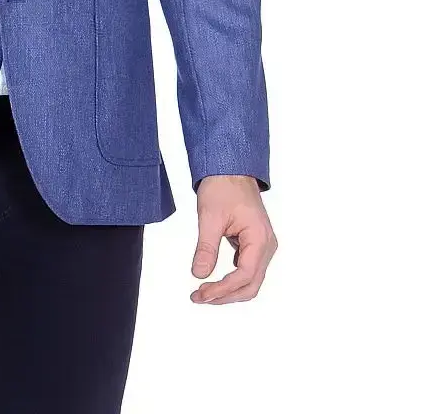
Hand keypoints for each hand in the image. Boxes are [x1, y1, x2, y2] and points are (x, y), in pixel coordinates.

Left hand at [189, 175, 277, 304]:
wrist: (230, 168)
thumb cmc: (223, 186)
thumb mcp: (209, 217)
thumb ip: (206, 248)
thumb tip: (198, 274)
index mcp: (260, 239)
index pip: (244, 276)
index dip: (222, 289)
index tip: (201, 294)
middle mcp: (266, 246)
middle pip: (250, 285)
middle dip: (225, 295)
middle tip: (199, 298)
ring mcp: (262, 246)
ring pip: (249, 280)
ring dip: (228, 290)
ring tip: (203, 293)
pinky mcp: (254, 244)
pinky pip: (246, 270)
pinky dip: (231, 280)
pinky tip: (213, 281)